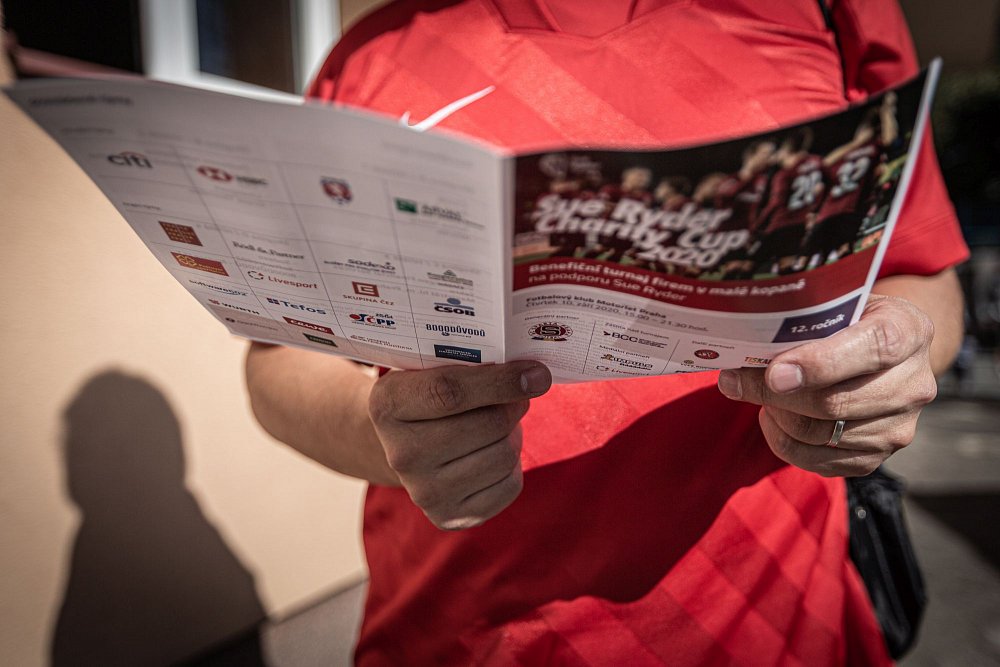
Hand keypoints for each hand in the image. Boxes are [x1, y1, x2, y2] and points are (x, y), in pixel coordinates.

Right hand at [368, 361, 551, 529]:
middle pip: (488, 425)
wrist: (403, 447)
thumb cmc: (427, 396)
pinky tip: (493, 452)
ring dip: (513, 434)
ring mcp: (424, 492)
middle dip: (514, 405)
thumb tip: (531, 376)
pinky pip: (510, 486)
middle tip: (517, 396)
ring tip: (500, 425)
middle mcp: (401, 454)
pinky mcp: (449, 517)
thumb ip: (469, 365)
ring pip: (503, 455)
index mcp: (389, 405)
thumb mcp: (429, 370)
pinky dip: (513, 465)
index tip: (537, 374)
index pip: (451, 392)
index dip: (500, 381)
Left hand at [717, 295, 936, 475]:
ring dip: (776, 416)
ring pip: (821, 434)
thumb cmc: (848, 321)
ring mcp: (899, 426)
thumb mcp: (838, 305)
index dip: (820, 363)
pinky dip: (784, 441)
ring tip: (756, 394)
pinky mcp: (878, 457)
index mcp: (909, 331)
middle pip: (837, 402)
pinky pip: (819, 461)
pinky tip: (772, 417)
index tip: (775, 372)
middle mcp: (914, 383)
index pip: (872, 349)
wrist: (882, 352)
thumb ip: (803, 323)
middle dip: (776, 394)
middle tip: (738, 380)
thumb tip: (741, 351)